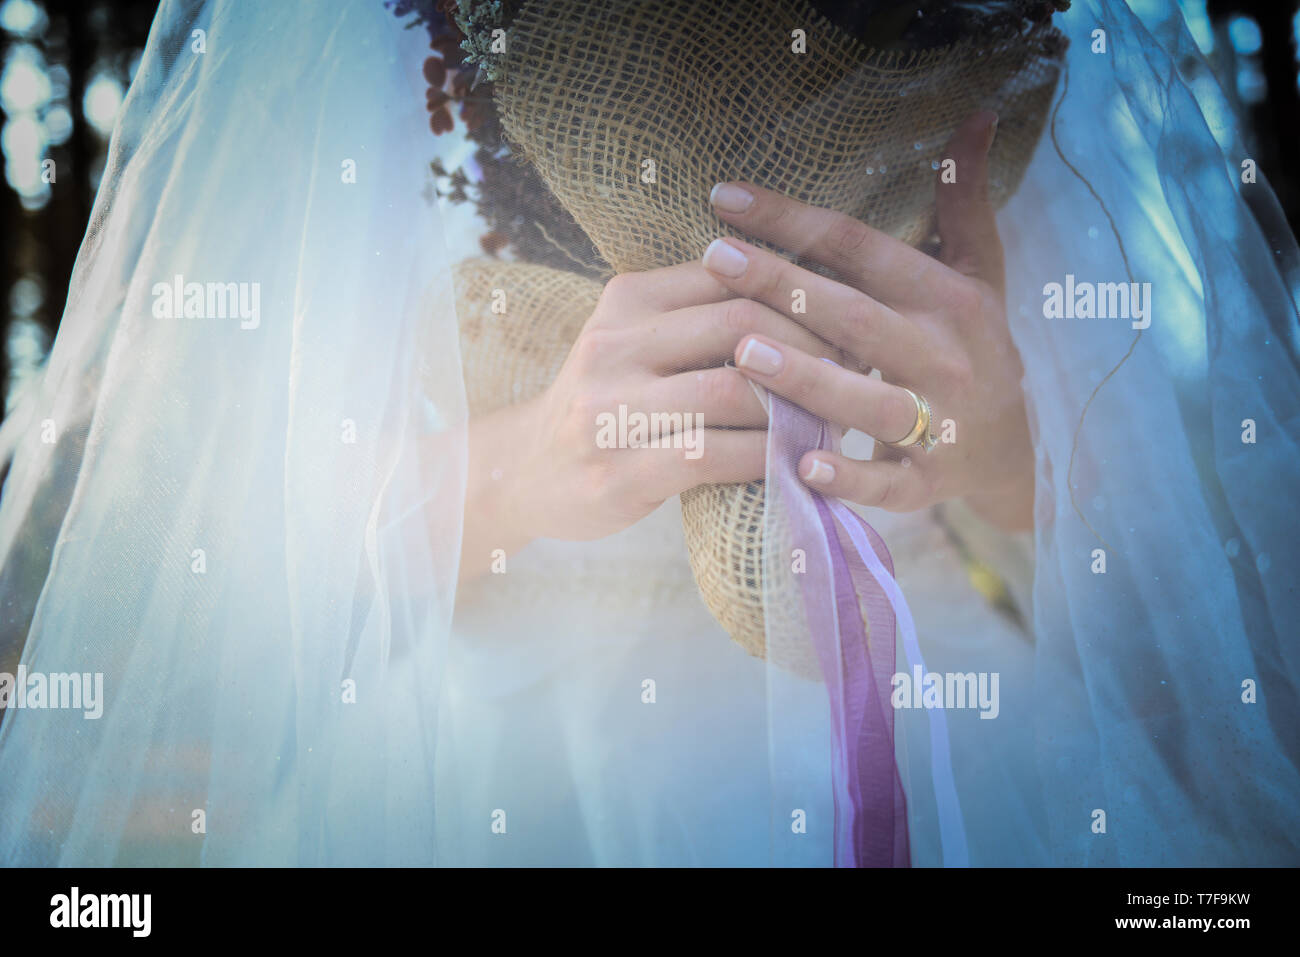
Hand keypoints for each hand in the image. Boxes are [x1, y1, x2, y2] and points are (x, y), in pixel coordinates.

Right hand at [458, 261, 842, 579]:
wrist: (525, 472)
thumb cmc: (604, 404)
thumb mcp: (633, 341)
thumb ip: (697, 316)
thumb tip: (805, 297)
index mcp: (626, 299)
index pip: (733, 275)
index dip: (801, 295)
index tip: (846, 319)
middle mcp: (613, 343)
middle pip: (742, 325)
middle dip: (812, 348)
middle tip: (857, 371)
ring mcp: (610, 409)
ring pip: (734, 390)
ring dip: (797, 407)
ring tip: (834, 419)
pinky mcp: (619, 470)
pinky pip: (714, 454)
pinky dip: (766, 457)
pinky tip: (795, 464)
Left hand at [701, 111, 1033, 530]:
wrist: (1016, 451)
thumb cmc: (975, 349)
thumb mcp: (978, 274)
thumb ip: (962, 202)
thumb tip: (975, 117)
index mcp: (948, 298)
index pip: (860, 248)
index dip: (794, 220)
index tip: (725, 198)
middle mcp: (945, 355)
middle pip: (856, 316)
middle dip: (785, 287)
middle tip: (716, 258)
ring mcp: (939, 422)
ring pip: (872, 400)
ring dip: (811, 379)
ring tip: (744, 354)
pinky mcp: (930, 482)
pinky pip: (889, 483)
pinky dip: (851, 478)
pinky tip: (802, 463)